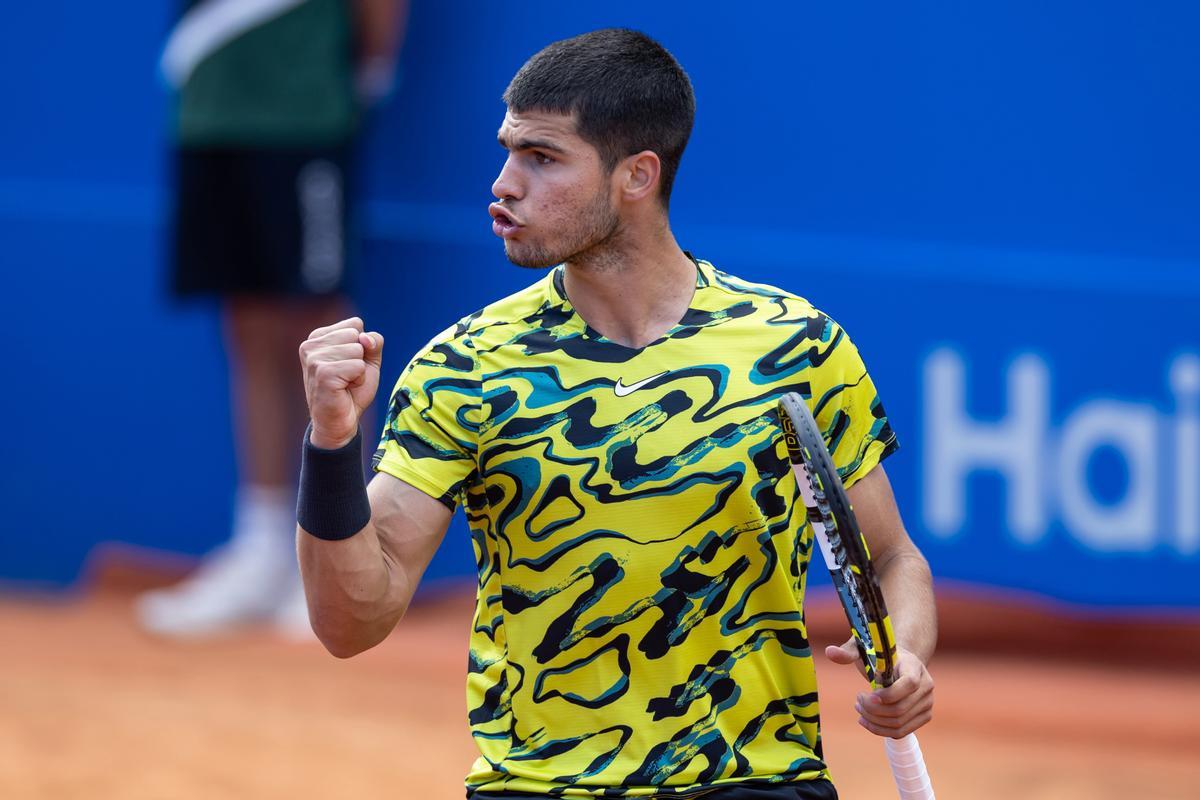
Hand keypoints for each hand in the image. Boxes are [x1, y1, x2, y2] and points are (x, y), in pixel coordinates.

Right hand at [299, 317, 384, 448]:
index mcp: (318, 337)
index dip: (362, 346)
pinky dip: (358, 379)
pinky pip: (357, 366)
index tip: (349, 364)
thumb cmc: (352, 390)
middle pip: (357, 335)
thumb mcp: (368, 360)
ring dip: (359, 370)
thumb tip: (365, 337)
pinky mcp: (322, 373)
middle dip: (360, 357)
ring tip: (345, 383)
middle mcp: (311, 345)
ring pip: (357, 349)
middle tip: (347, 376)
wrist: (340, 422)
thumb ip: (373, 342)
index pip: (355, 324)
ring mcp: (314, 359)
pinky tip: (344, 389)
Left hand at [826, 639, 933, 737]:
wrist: (899, 664)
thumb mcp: (863, 649)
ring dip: (874, 721)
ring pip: (899, 723)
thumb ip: (848, 651)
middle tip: (857, 701)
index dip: (887, 694)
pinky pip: (901, 732)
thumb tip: (829, 652)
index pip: (908, 684)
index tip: (867, 694)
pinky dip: (880, 730)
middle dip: (872, 710)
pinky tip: (865, 720)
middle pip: (900, 708)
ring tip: (859, 709)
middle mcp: (926, 685)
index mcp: (914, 666)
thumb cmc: (879, 656)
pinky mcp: (923, 716)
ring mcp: (927, 703)